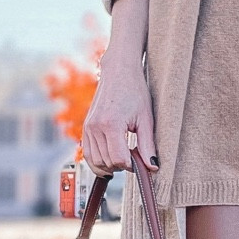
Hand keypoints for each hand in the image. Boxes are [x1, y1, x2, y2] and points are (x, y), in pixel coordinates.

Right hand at [81, 0, 155, 172]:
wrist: (119, 72)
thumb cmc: (134, 91)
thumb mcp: (146, 118)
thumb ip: (148, 145)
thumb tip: (152, 167)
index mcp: (110, 125)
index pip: (118, 160)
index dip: (132, 165)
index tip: (141, 157)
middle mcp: (95, 127)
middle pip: (107, 163)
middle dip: (122, 165)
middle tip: (135, 155)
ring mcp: (88, 128)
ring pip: (95, 161)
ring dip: (110, 164)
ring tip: (125, 153)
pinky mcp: (85, 128)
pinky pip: (88, 154)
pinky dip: (99, 160)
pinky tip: (112, 155)